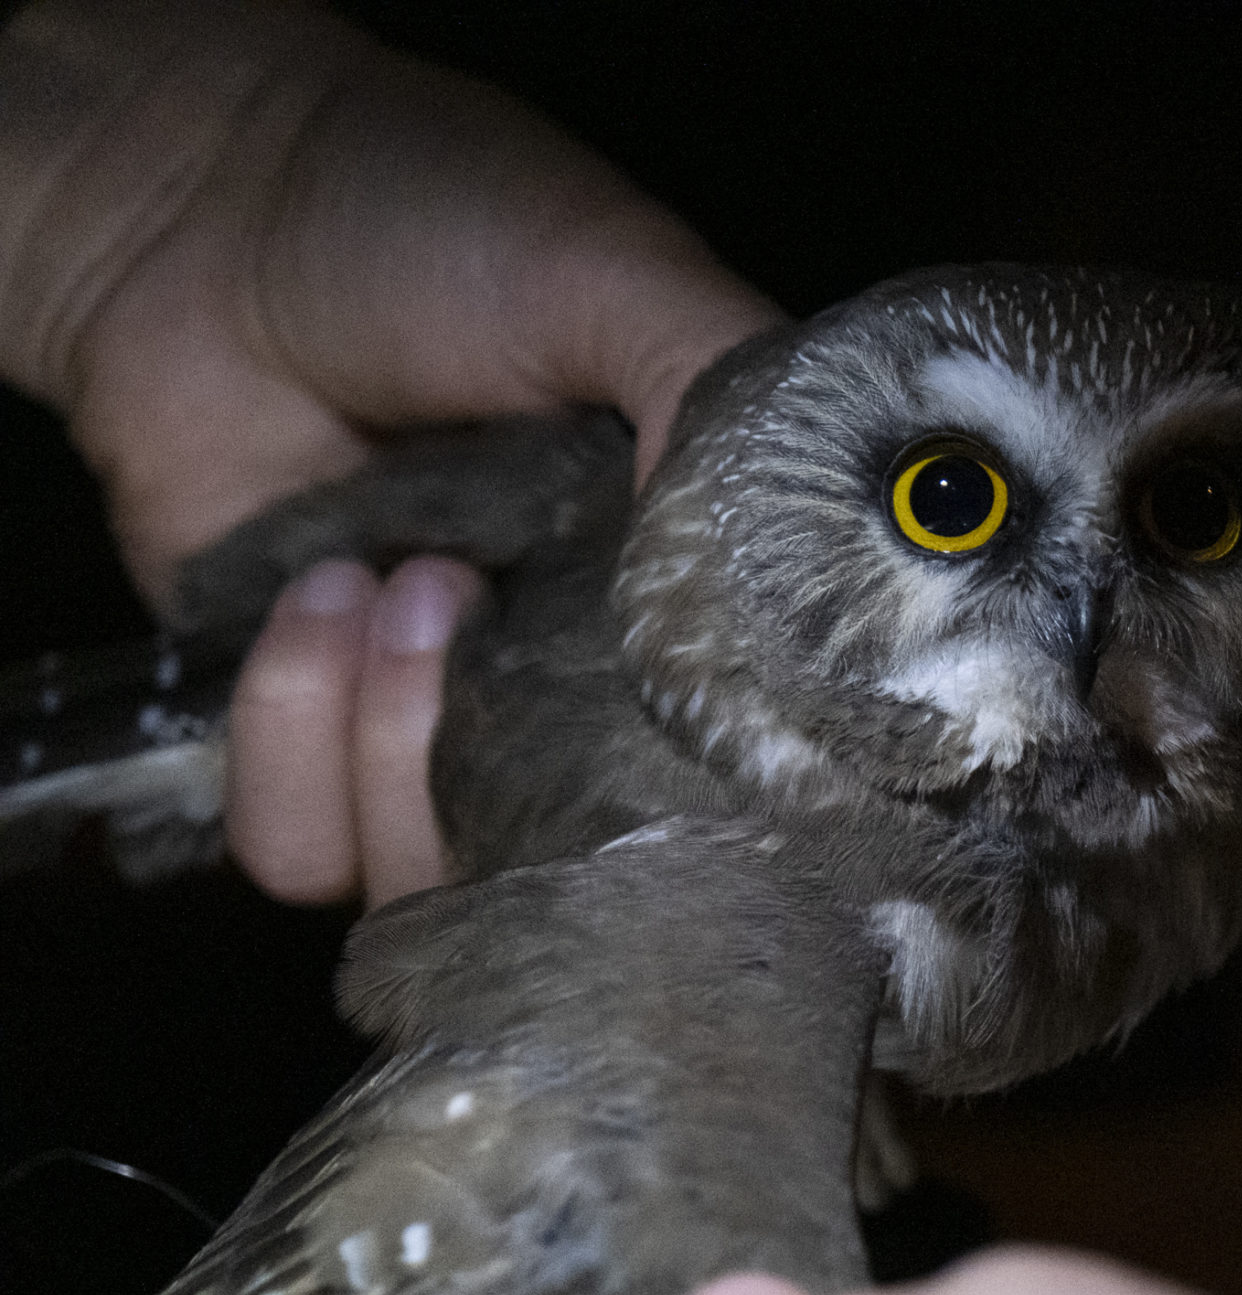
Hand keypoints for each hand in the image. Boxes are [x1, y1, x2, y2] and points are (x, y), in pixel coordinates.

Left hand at [1, 0, 782, 907]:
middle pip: (595, 875)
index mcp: (681, 602)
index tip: (702, 728)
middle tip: (488, 608)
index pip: (748, 773)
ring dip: (403, 743)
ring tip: (396, 586)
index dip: (736, 795)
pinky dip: (294, 742)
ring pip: (440, 883)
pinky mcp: (300, 743)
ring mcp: (438, 731)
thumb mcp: (627, 279)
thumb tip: (778, 573)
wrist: (206, 207)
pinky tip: (316, 602)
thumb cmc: (435, 224)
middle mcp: (574, 690)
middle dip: (537, 776)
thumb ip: (724, 406)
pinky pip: (302, 848)